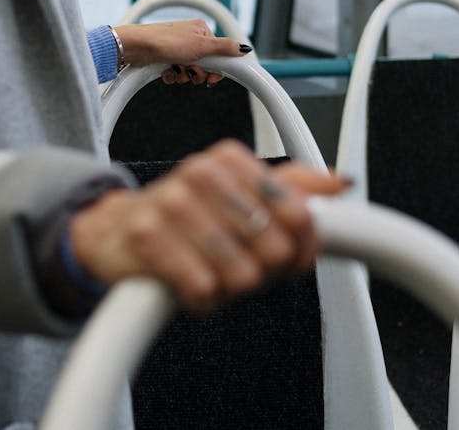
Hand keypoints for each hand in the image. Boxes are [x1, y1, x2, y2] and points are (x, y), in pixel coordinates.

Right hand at [69, 140, 348, 310]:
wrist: (117, 233)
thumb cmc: (188, 218)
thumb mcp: (242, 197)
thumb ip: (295, 190)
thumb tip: (341, 183)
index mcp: (231, 158)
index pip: (302, 215)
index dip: (300, 250)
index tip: (284, 256)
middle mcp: (201, 171)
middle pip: (275, 250)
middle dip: (261, 271)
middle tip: (235, 263)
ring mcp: (171, 201)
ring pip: (242, 275)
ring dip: (228, 287)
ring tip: (208, 270)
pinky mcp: (146, 236)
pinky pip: (203, 290)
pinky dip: (200, 300)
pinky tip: (186, 282)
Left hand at [113, 19, 250, 85]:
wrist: (138, 47)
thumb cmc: (167, 41)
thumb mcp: (202, 45)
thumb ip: (225, 48)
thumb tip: (245, 48)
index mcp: (202, 30)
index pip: (219, 54)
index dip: (216, 69)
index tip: (212, 78)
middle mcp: (190, 38)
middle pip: (205, 64)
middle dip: (198, 73)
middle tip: (192, 72)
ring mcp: (177, 49)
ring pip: (189, 70)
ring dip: (184, 75)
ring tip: (176, 69)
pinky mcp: (165, 58)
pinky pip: (176, 72)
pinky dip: (172, 75)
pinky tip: (167, 71)